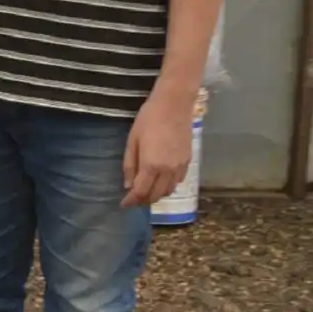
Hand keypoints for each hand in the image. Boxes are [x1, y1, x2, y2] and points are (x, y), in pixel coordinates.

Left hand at [121, 85, 195, 207]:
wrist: (174, 106)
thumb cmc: (148, 119)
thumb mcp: (132, 140)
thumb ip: (130, 165)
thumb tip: (128, 185)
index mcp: (152, 165)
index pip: (141, 192)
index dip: (131, 201)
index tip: (124, 205)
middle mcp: (168, 171)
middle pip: (156, 195)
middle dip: (144, 200)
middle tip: (133, 199)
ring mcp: (181, 167)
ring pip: (169, 191)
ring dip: (157, 195)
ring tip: (146, 191)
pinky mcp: (188, 162)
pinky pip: (178, 182)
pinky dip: (168, 186)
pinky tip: (160, 181)